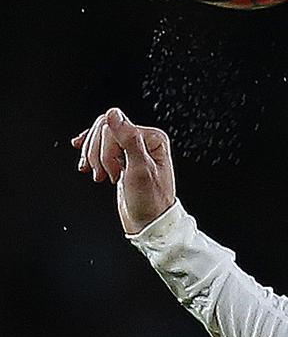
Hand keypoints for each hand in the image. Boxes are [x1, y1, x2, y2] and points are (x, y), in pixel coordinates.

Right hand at [72, 108, 176, 233]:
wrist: (149, 222)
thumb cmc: (150, 199)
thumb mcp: (139, 169)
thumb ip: (128, 139)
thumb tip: (113, 114)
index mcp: (153, 138)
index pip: (115, 128)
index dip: (106, 150)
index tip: (113, 170)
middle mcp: (144, 140)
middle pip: (105, 131)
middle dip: (98, 154)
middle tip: (104, 174)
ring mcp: (132, 150)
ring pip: (100, 140)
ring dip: (94, 158)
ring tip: (99, 176)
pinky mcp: (122, 160)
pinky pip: (101, 148)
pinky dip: (90, 156)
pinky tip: (84, 162)